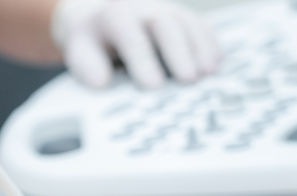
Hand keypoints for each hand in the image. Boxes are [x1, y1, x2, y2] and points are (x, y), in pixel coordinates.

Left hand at [52, 0, 221, 88]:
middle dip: (178, 52)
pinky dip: (210, 43)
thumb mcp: (79, 51)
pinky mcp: (181, 15)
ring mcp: (165, 8)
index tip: (153, 86)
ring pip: (187, 22)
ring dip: (200, 48)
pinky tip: (217, 63)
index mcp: (114, 16)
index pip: (131, 37)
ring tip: (209, 74)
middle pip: (164, 24)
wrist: (97, 14)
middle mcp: (142, 7)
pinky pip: (200, 24)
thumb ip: (88, 66)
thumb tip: (101, 83)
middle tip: (188, 80)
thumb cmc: (91, 41)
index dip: (143, 61)